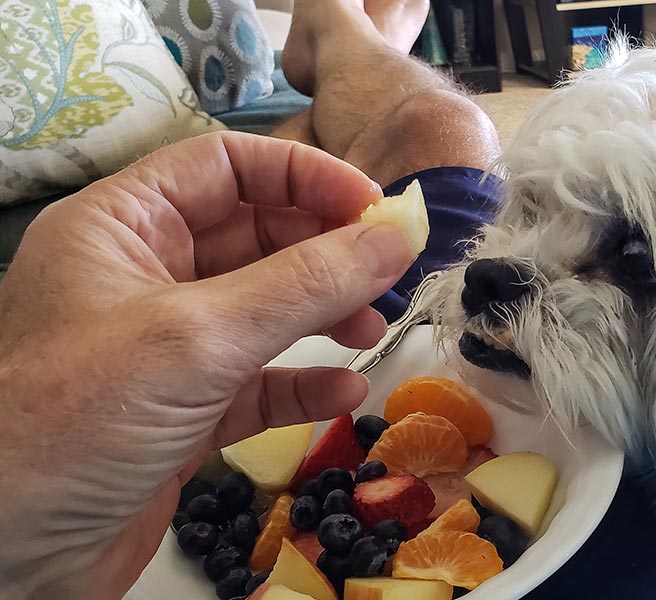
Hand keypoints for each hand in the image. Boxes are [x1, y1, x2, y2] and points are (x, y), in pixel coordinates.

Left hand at [0, 132, 413, 599]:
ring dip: (325, 315)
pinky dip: (303, 383)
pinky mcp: (182, 413)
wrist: (5, 558)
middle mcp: (142, 277)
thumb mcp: (198, 336)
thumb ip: (305, 283)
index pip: (226, 166)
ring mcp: (164, 349)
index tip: (375, 211)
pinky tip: (342, 394)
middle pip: (255, 236)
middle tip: (390, 276)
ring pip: (264, 311)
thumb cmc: (75, 420)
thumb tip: (397, 237)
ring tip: (372, 332)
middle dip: (326, 252)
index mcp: (121, 226)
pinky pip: (258, 382)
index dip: (304, 176)